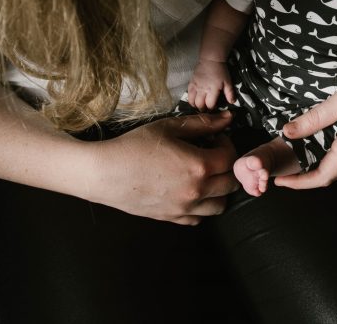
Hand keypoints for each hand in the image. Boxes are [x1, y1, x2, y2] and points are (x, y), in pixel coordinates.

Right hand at [86, 112, 238, 224]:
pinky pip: (199, 218)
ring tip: (205, 175)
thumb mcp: (169, 127)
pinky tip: (191, 191)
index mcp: (198, 166)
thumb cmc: (134, 147)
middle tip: (214, 156)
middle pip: (231, 183)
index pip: (230, 158)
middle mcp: (196, 190)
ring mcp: (184, 207)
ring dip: (219, 190)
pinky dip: (202, 206)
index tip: (216, 139)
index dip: (227, 144)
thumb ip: (202, 123)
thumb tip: (226, 118)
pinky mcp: (172, 217)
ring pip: (220, 205)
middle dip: (228, 167)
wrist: (105, 172)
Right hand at [187, 59, 235, 109]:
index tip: (214, 108)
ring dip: (196, 106)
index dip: (212, 109)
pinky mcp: (191, 83)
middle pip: (200, 105)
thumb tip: (232, 102)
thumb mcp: (228, 82)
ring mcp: (195, 86)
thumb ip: (230, 93)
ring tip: (200, 106)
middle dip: (203, 109)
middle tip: (206, 110)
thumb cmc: (220, 71)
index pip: (210, 105)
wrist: (211, 60)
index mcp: (212, 90)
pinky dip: (190, 99)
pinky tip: (194, 100)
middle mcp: (202, 89)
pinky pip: (188, 94)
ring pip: (192, 101)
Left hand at [273, 58, 336, 189]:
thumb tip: (288, 133)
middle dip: (308, 177)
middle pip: (334, 175)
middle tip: (286, 172)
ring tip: (301, 161)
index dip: (300, 182)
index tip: (281, 180)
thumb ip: (314, 119)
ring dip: (322, 168)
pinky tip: (325, 148)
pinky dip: (336, 159)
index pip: (324, 176)